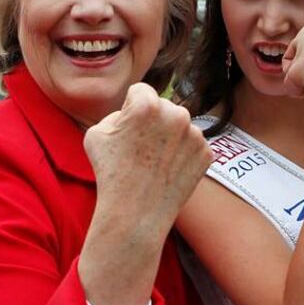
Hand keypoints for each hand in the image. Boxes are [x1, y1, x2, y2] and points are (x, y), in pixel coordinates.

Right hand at [84, 83, 212, 224]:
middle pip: (163, 106)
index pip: (140, 91)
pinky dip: (182, 154)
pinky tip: (168, 169)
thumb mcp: (96, 133)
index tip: (127, 129)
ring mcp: (195, 134)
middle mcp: (177, 114)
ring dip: (170, 136)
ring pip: (180, 125)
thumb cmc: (111, 173)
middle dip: (153, 121)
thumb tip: (135, 110)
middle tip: (140, 148)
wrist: (136, 213)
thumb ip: (116, 113)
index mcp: (148, 105)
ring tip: (154, 161)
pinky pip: (191, 144)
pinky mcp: (207, 152)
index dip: (130, 109)